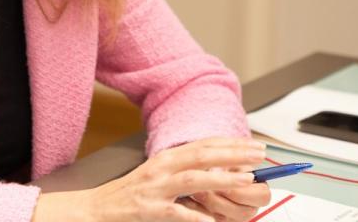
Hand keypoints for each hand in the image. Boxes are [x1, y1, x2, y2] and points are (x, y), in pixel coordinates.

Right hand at [72, 137, 266, 221]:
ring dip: (220, 179)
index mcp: (167, 158)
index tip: (255, 145)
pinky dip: (193, 216)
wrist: (98, 207)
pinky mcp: (147, 210)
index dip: (232, 144)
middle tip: (259, 154)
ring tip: (245, 179)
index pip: (204, 144)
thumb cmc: (133, 193)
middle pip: (201, 155)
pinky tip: (211, 221)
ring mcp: (155, 188)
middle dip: (233, 154)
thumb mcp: (160, 175)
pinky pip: (174, 213)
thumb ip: (186, 171)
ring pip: (191, 179)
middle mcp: (162, 168)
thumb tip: (222, 172)